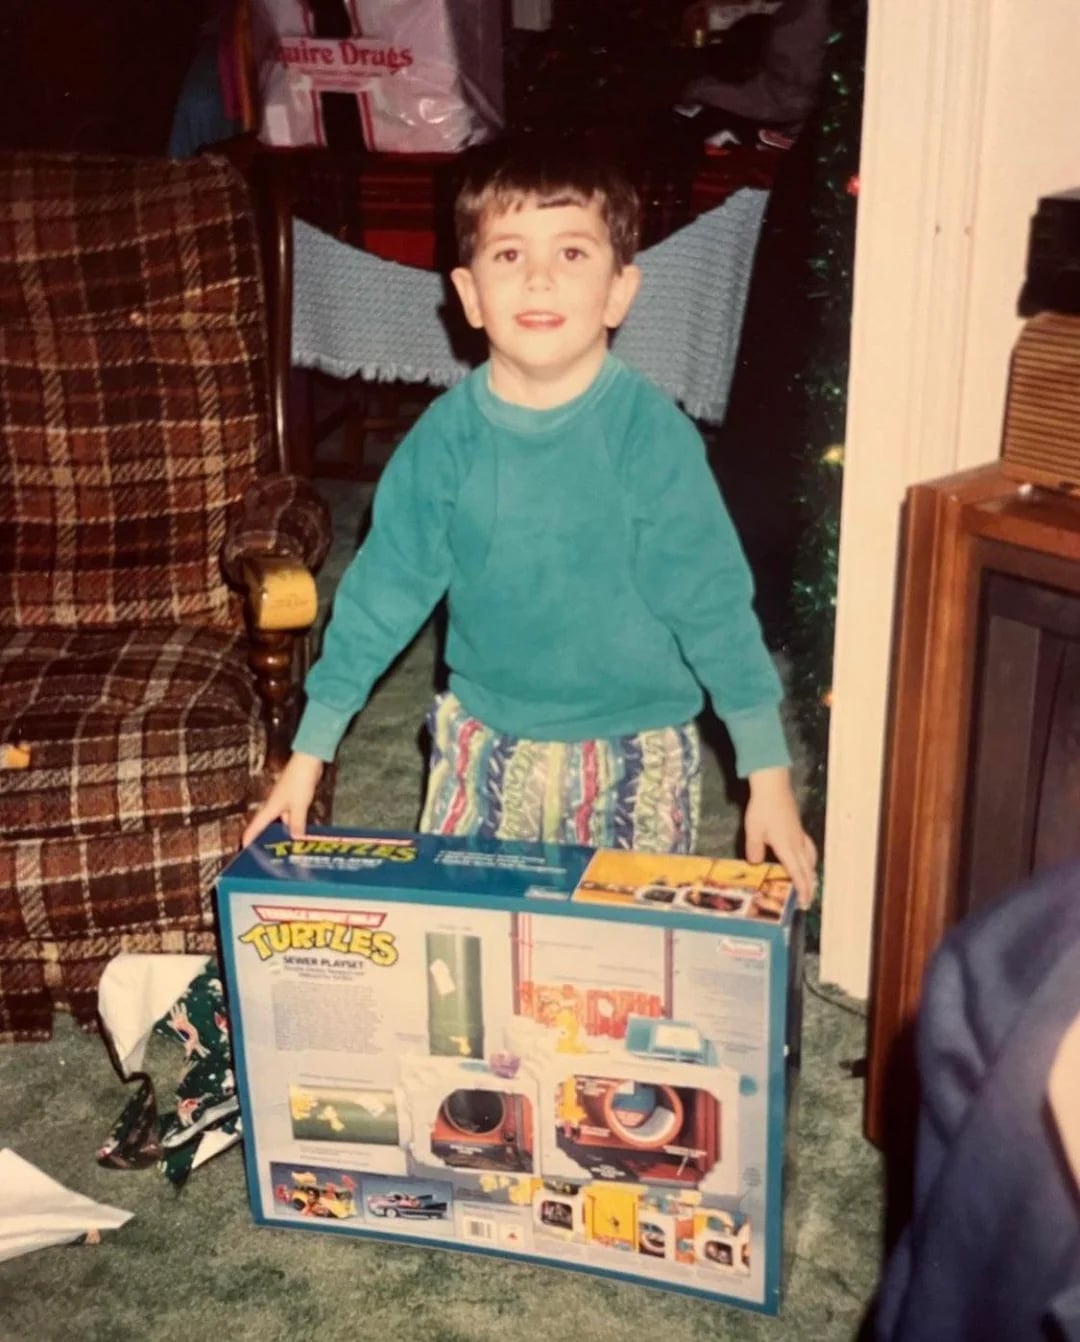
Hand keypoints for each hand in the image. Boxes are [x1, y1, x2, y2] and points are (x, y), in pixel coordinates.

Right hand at [242, 752, 324, 848]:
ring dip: (284, 831)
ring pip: (281, 821)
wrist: (307, 761)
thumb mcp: (299, 806)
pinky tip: (301, 830)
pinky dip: (295, 824)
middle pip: (266, 825)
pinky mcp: (293, 797)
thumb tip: (295, 839)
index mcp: (270, 807)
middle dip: (265, 838)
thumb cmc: (299, 780)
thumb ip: (297, 823)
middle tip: (266, 853)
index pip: (255, 826)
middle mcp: (274, 805)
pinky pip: (291, 815)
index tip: (244, 849)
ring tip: (288, 845)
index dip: (249, 837)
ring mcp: (283, 801)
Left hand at [744, 766, 817, 908]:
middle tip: (806, 901)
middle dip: (808, 887)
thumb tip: (756, 863)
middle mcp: (798, 844)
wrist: (773, 785)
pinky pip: (809, 849)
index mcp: (787, 847)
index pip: (797, 873)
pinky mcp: (799, 828)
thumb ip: (754, 849)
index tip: (803, 904)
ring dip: (810, 874)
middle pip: (807, 869)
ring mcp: (800, 835)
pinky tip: (805, 859)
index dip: (801, 890)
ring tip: (808, 884)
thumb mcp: (753, 831)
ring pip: (810, 859)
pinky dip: (809, 859)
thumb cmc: (762, 808)